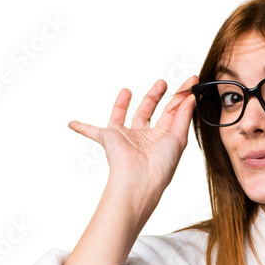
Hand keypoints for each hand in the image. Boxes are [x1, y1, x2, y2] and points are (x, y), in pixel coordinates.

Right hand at [68, 76, 198, 193]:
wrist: (139, 181)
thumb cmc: (161, 166)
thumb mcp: (178, 138)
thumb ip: (183, 115)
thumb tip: (191, 97)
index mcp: (162, 139)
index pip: (171, 113)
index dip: (180, 98)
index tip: (190, 82)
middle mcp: (144, 138)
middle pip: (149, 112)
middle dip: (156, 96)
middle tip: (163, 82)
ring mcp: (126, 138)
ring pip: (124, 116)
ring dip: (124, 103)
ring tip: (128, 90)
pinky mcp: (109, 138)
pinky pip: (92, 131)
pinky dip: (82, 128)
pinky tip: (73, 123)